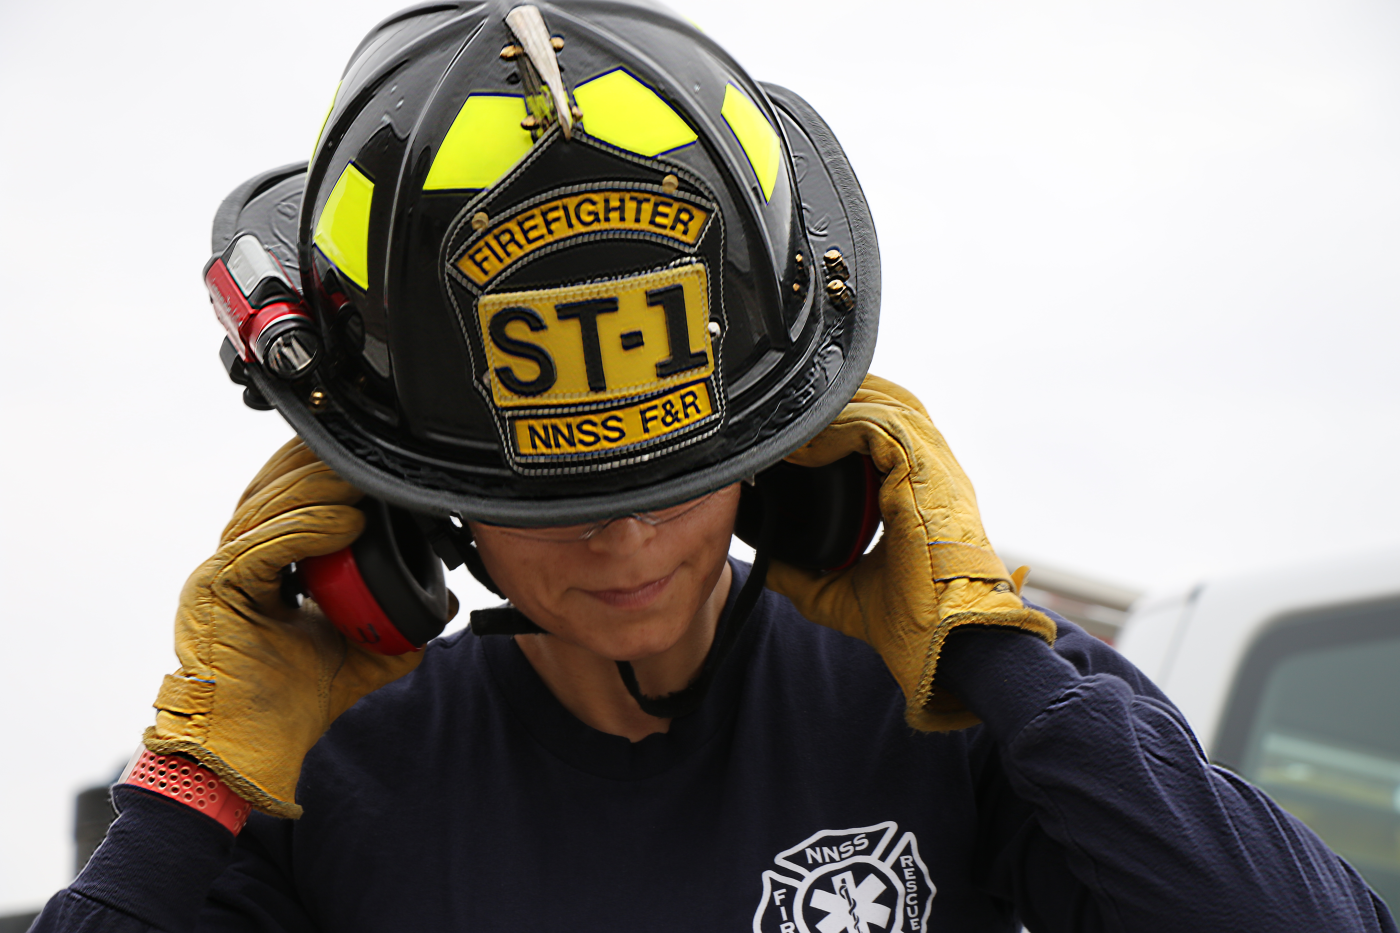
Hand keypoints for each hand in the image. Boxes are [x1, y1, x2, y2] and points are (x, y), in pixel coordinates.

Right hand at [143, 440, 422, 816]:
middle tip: (371, 452)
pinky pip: (265, 546)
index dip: (326, 475)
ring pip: (270, 509)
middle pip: (276, 491)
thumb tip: (444, 606)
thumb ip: (396, 626)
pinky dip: (307, 528)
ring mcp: (222, 572)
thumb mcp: (358, 655)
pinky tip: (346, 520)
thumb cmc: (288, 703)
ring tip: (366, 478)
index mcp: (264, 566)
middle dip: (322, 466)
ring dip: (321, 488)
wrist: (252, 748)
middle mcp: (237, 562)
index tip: (373, 462)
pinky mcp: (217, 589)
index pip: (290, 500)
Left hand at [766, 375, 1054, 730]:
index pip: (885, 424)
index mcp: (918, 489)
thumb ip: (800, 569)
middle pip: (887, 400)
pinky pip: (877, 428)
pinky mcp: (926, 472)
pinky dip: (836, 430)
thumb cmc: (910, 622)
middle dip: (837, 398)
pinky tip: (802, 450)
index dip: (840, 417)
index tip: (791, 432)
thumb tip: (761, 557)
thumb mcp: (837, 591)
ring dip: (831, 410)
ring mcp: (934, 467)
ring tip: (787, 428)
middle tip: (787, 411)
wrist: (944, 642)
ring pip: (882, 404)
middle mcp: (931, 469)